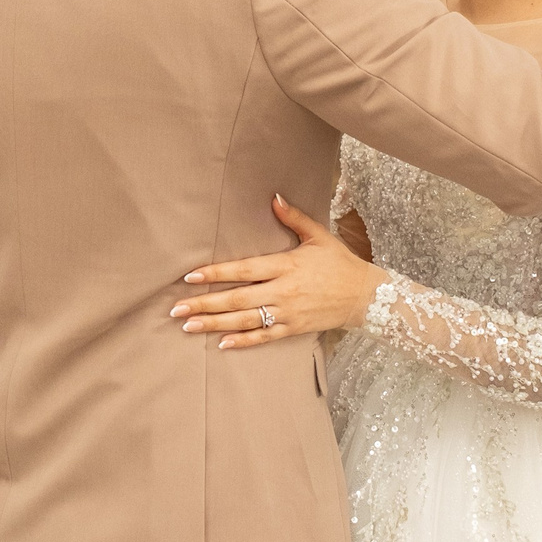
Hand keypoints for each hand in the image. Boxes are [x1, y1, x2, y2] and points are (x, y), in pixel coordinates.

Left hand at [172, 196, 386, 348]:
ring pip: (245, 321)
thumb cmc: (340, 263)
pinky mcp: (293, 329)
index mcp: (286, 265)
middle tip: (176, 309)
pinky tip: (220, 343)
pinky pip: (263, 337)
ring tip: (188, 326)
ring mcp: (287, 313)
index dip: (216, 273)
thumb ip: (293, 218)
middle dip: (204, 304)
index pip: (243, 270)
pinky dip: (242, 342)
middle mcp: (283, 291)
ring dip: (214, 324)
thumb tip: (274, 197)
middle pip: (237, 299)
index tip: (191, 276)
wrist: (365, 296)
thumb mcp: (318, 236)